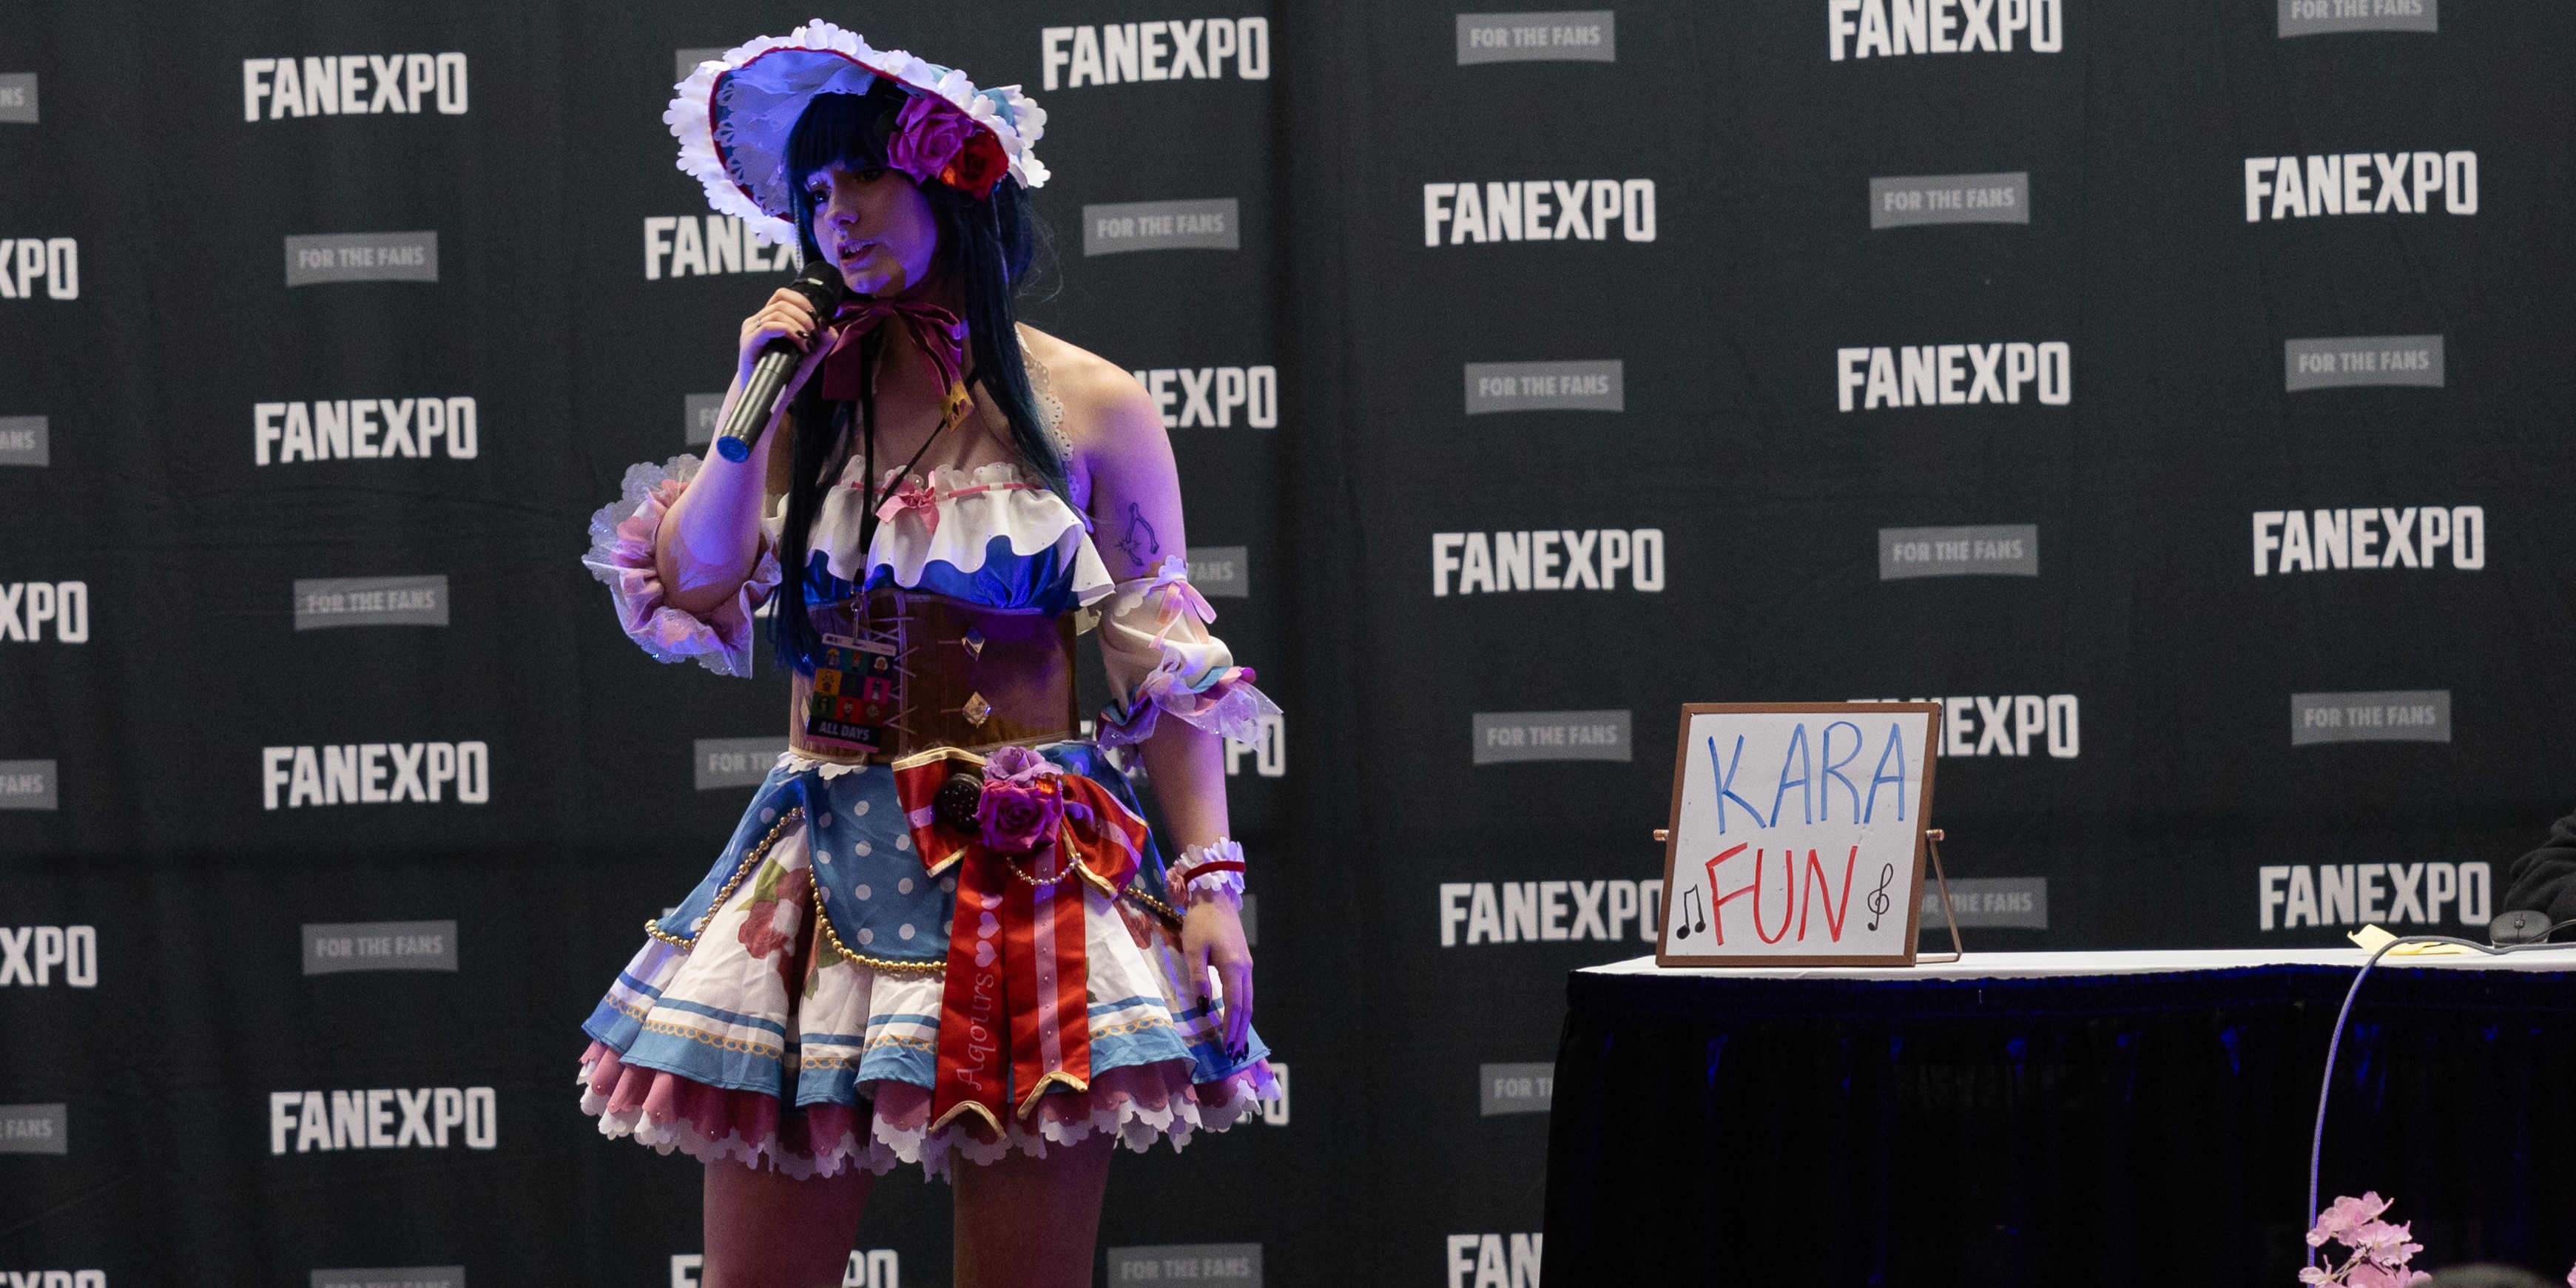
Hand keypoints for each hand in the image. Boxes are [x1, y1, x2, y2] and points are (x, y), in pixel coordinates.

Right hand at [735, 286, 834, 399]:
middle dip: (805, 316)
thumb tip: (829, 328)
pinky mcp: (748, 342)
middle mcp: (756, 321)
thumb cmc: (784, 376)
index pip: (782, 295)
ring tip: (808, 341)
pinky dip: (788, 331)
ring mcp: (750, 331)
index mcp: (767, 319)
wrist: (767, 397)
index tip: (816, 317)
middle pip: (782, 302)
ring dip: (799, 324)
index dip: (802, 301)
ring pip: (777, 312)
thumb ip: (821, 342)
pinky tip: (800, 344)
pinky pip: (768, 327)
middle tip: (815, 334)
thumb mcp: (808, 357)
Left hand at [1181, 896, 1253, 1059]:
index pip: (1233, 1006)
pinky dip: (1242, 1009)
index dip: (1230, 1028)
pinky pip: (1246, 992)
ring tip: (1237, 1042)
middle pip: (1246, 1007)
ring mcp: (1247, 966)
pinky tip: (1237, 1018)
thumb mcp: (1193, 950)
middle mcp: (1245, 969)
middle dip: (1240, 1032)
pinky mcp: (1244, 962)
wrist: (1215, 897)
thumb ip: (1198, 979)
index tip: (1226, 1048)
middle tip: (1235, 1054)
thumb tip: (1203, 1008)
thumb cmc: (1200, 922)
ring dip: (1243, 1022)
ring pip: (1249, 1000)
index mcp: (1232, 967)